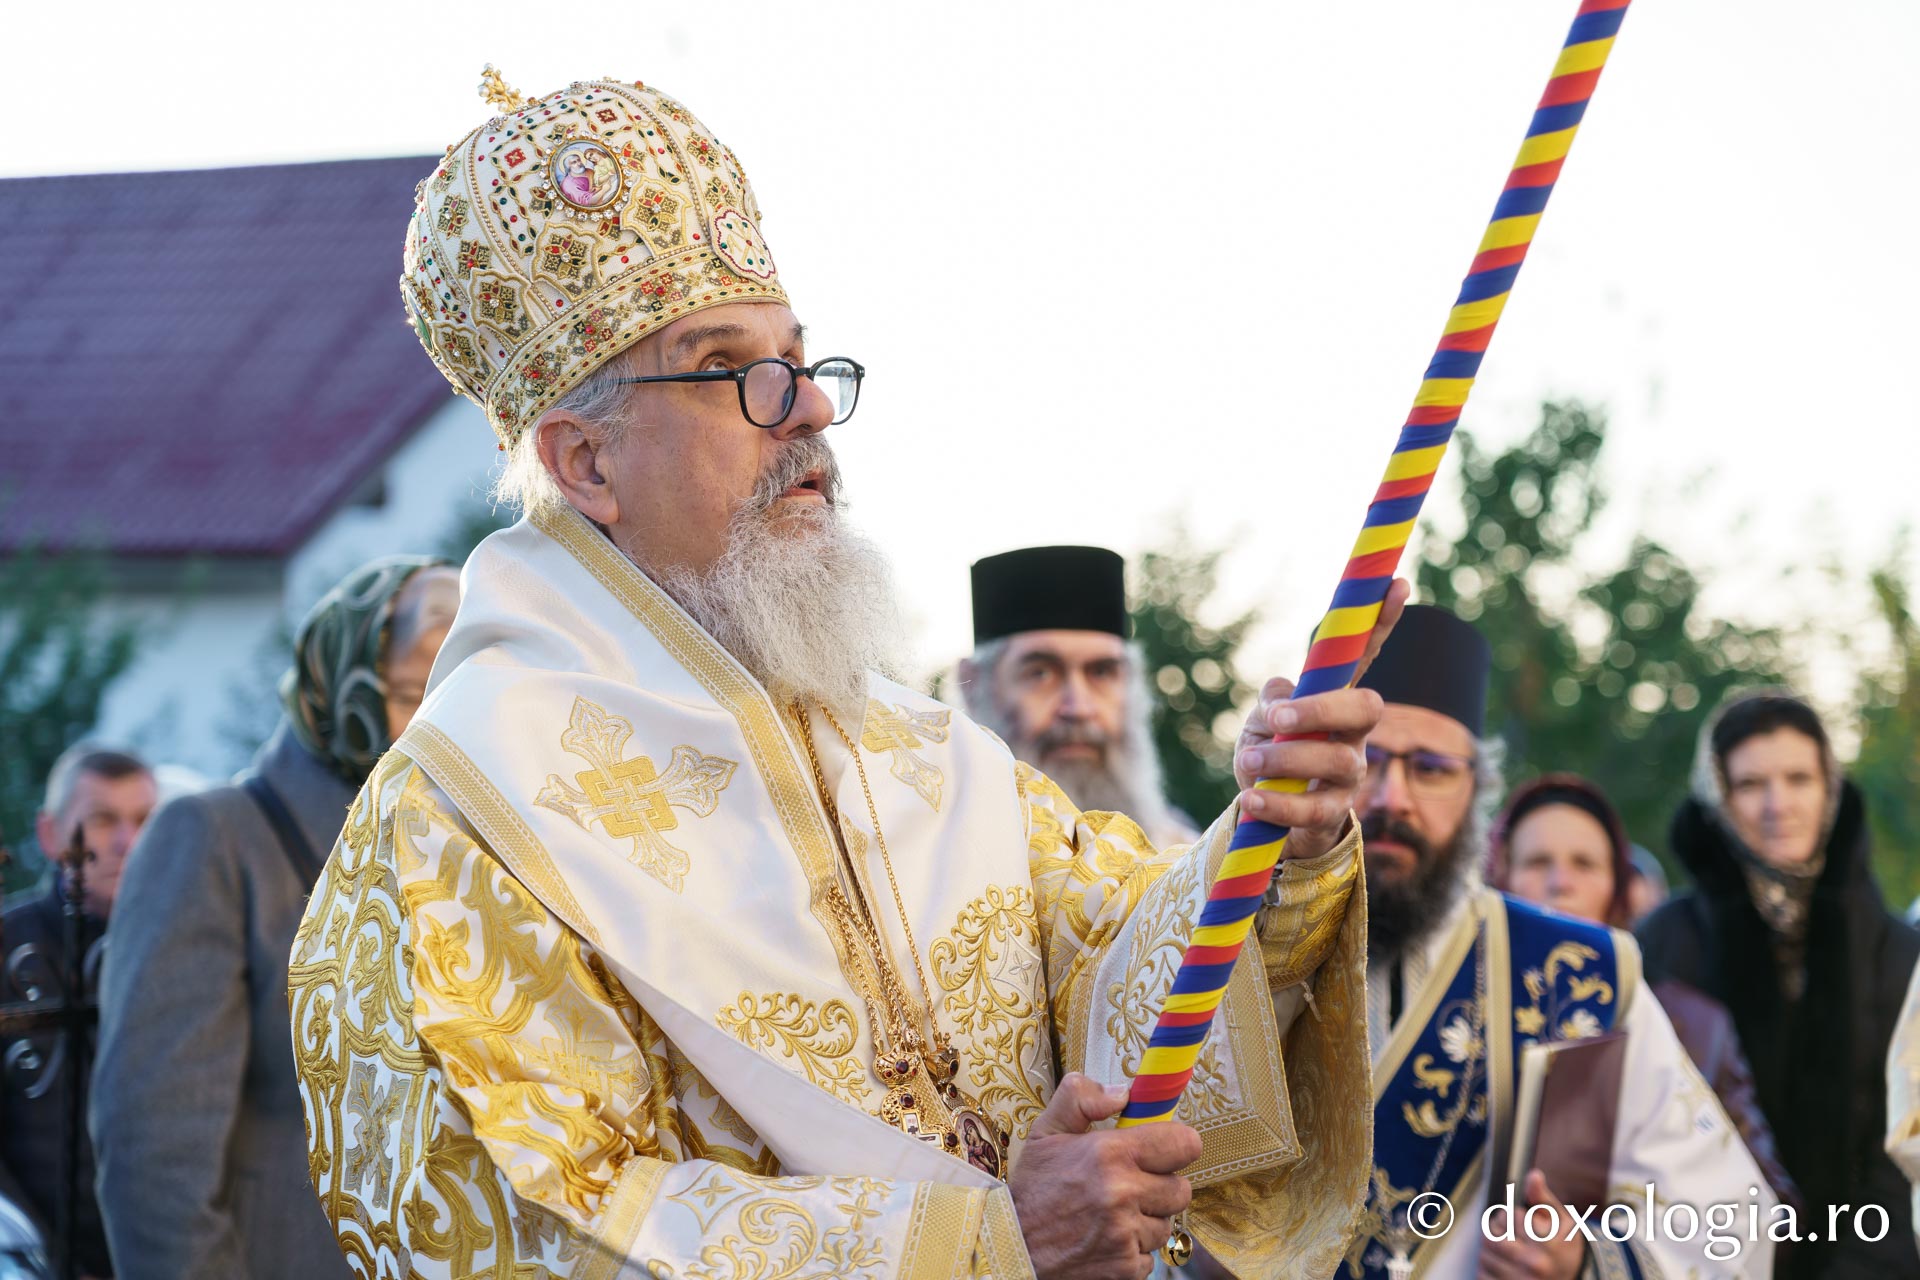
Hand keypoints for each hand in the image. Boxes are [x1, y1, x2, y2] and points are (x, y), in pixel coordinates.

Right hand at [1008, 1072, 1201, 1279]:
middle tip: (1132, 1185)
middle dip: (1160, 1186)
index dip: (1177, 1146)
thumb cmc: (1033, 1189)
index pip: (1185, 1144)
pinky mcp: (1125, 1268)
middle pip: (1182, 1189)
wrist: (1012, 1246)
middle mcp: (1123, 1194)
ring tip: (1114, 1215)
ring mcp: (1126, 1235)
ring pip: (1166, 1225)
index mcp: (1110, 1154)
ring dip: (1146, 1221)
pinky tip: (1106, 1239)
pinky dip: (1132, 1250)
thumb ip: (1081, 1098)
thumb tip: (1123, 1093)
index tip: (1163, 1151)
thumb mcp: (1046, 1131)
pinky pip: (1149, 1256)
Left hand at [1230, 579, 1407, 860]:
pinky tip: (1250, 797)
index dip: (1380, 622)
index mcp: (1335, 699)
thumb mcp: (1260, 721)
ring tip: (1249, 758)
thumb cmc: (1268, 755)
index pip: (1363, 655)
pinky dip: (1276, 803)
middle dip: (1324, 708)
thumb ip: (1272, 702)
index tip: (1396, 584)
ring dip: (1286, 758)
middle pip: (1366, 709)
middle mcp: (1353, 733)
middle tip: (1279, 717)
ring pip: (1337, 759)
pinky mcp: (1332, 813)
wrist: (1267, 817)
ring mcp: (1349, 774)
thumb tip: (1283, 692)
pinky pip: (1312, 809)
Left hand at [1478, 1171, 1586, 1279]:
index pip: (1512, 1216)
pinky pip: (1481, 1274)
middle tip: (1509, 1231)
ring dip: (1491, 1248)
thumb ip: (1543, 1199)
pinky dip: (1488, 1268)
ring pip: (1483, 1255)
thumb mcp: (1562, 1222)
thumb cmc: (1564, 1248)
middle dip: (1497, 1229)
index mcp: (1549, 1245)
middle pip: (1491, 1236)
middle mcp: (1534, 1266)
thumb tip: (1533, 1176)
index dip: (1515, 1214)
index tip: (1523, 1220)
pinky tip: (1503, 1265)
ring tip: (1507, 1248)